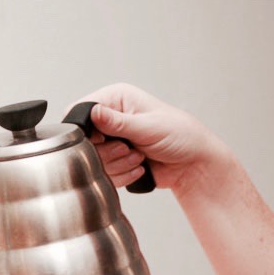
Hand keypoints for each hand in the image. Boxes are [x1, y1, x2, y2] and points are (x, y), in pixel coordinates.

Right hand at [75, 83, 229, 192]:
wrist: (193, 164)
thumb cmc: (181, 136)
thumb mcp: (148, 127)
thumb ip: (117, 123)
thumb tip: (93, 112)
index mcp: (116, 99)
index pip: (80, 110)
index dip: (87, 130)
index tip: (105, 140)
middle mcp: (111, 118)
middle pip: (84, 141)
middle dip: (108, 152)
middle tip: (130, 149)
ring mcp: (112, 140)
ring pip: (93, 160)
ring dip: (118, 164)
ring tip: (139, 157)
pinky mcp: (115, 160)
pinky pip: (104, 174)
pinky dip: (122, 175)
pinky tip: (140, 167)